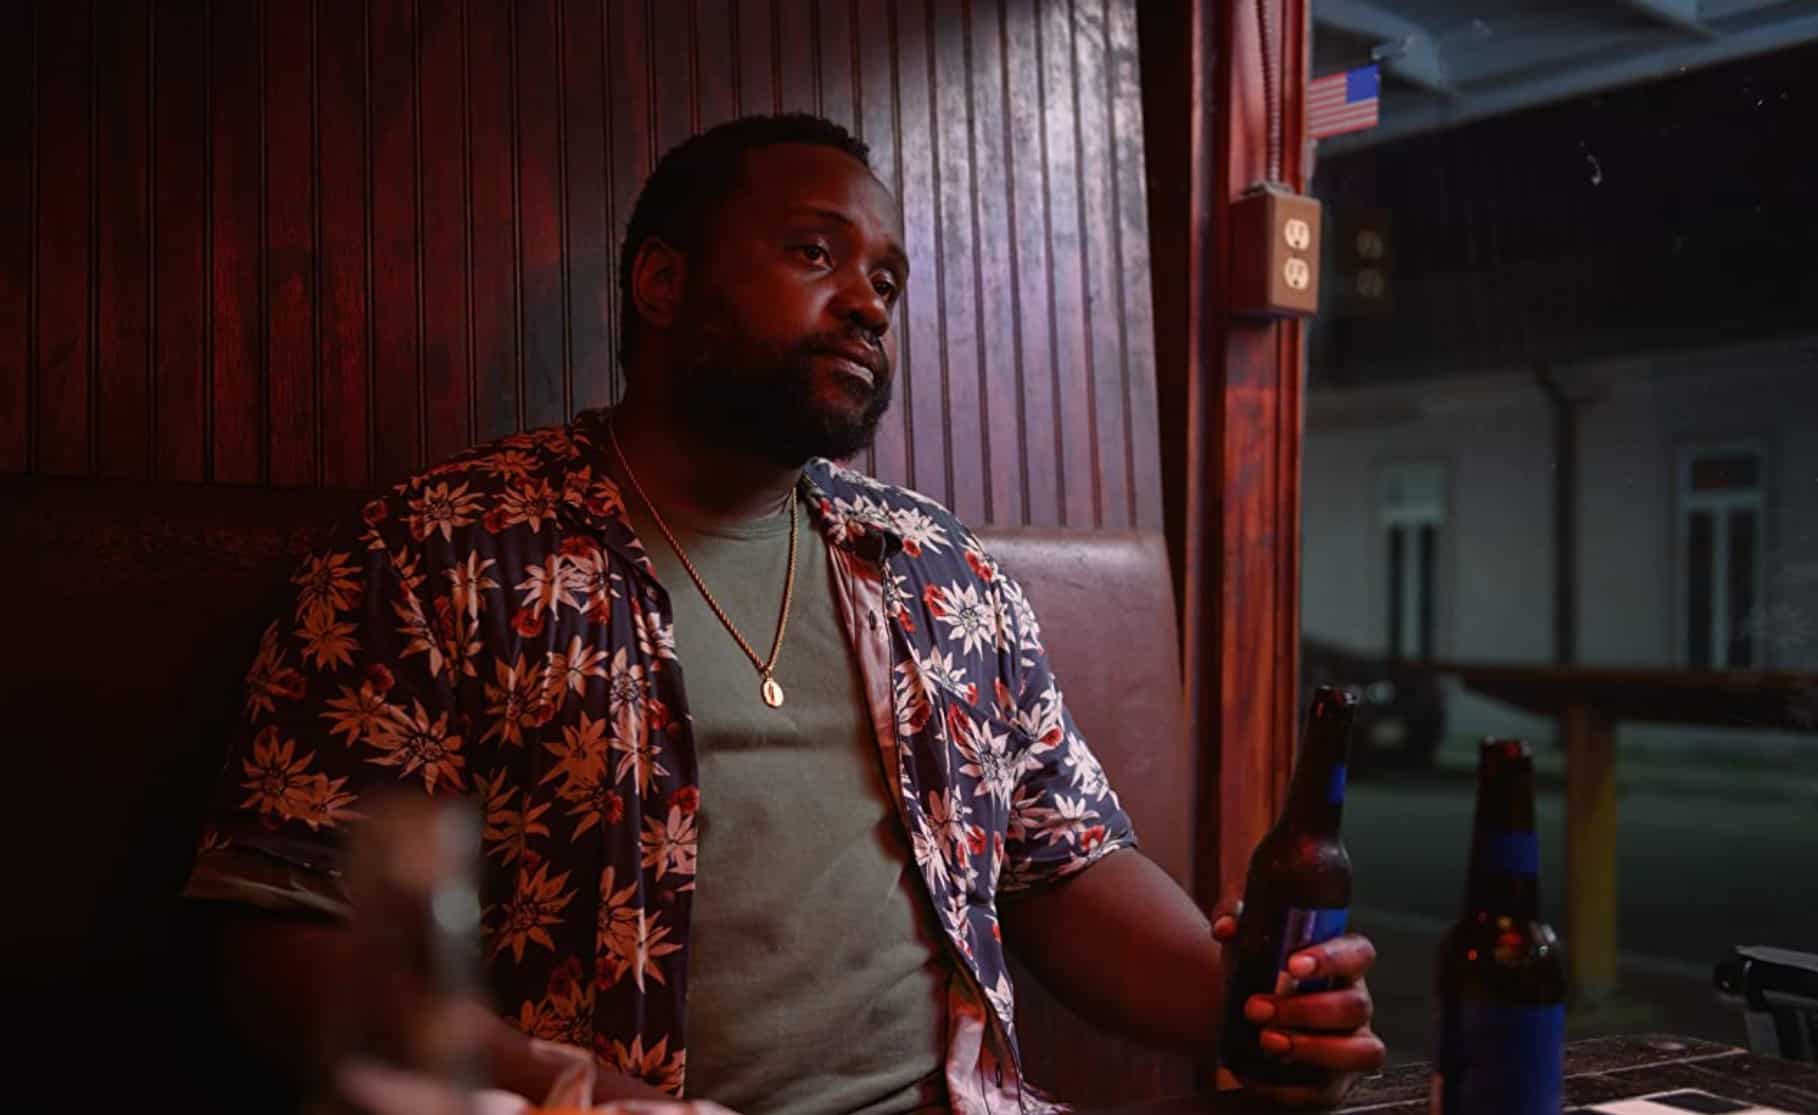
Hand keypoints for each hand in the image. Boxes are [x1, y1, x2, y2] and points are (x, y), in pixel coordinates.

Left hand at [1212, 913, 1385, 1107]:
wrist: (1246, 1015)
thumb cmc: (1259, 970)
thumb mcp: (1246, 938)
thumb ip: (1234, 916)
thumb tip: (1224, 926)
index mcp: (1342, 963)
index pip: (1357, 953)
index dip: (1332, 958)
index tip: (1292, 964)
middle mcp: (1355, 1003)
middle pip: (1354, 1006)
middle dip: (1305, 1009)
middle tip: (1256, 1008)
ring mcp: (1352, 1045)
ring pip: (1360, 1051)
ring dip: (1313, 1048)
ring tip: (1267, 1040)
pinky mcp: (1334, 1081)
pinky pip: (1326, 1090)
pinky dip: (1288, 1087)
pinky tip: (1255, 1074)